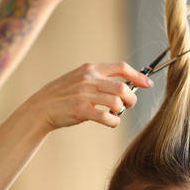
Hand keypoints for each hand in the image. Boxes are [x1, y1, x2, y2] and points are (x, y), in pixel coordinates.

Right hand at [21, 62, 153, 131]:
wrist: (41, 108)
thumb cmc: (64, 95)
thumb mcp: (80, 79)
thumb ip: (99, 79)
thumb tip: (125, 84)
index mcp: (90, 68)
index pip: (121, 67)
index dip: (138, 76)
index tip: (148, 84)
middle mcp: (89, 79)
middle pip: (123, 87)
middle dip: (132, 99)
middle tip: (129, 105)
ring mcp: (84, 94)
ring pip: (117, 103)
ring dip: (122, 111)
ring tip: (116, 115)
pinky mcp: (81, 110)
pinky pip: (106, 117)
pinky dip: (114, 122)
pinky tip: (111, 123)